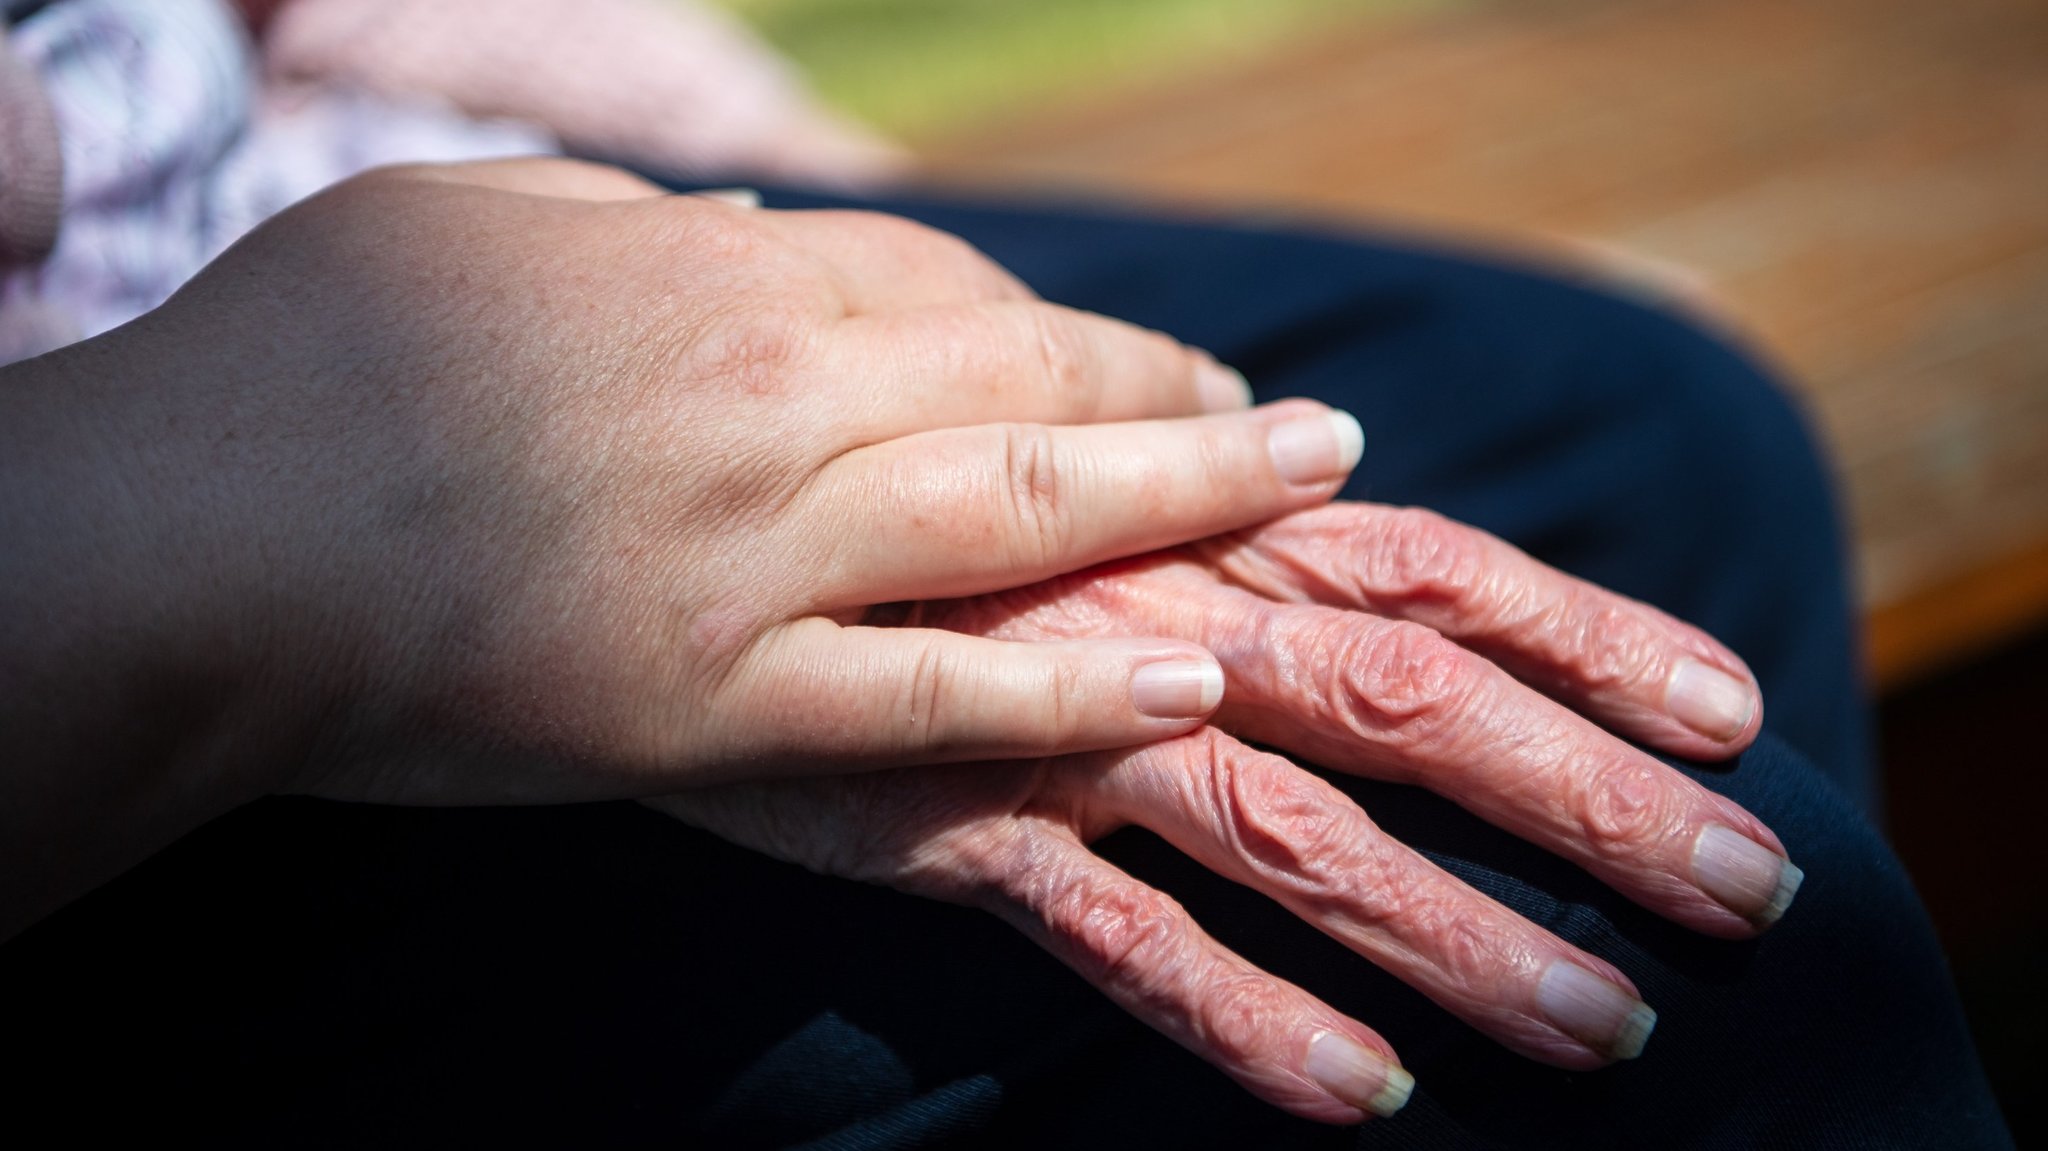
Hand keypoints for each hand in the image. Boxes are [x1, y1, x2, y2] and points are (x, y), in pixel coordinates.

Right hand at [0, 158, 1364, 930]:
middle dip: (1183, 397)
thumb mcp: (474, 228)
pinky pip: (932, 702)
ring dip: (1191, 497)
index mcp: (712, 279)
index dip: (1073, 327)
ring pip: (1023, 516)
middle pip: (1028, 380)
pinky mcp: (716, 705)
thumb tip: (724, 235)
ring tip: (1310, 490)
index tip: (1150, 355)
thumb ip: (627, 231)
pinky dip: (1069, 695)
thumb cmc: (302, 362)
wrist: (185, 541)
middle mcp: (769, 400)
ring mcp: (756, 557)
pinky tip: (1189, 681)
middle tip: (1302, 425)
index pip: (950, 285)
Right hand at [650, 503, 1793, 1123]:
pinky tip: (1357, 1095)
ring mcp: (1066, 732)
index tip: (1730, 715)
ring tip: (1602, 1030)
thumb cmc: (925, 492)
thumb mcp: (1082, 471)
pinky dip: (1240, 1016)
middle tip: (1747, 890)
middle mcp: (1167, 622)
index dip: (1592, 637)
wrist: (703, 516)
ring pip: (1295, 840)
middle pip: (1413, 705)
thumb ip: (1217, 494)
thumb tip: (1342, 472)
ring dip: (1454, 938)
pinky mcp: (958, 831)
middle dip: (1588, 800)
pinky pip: (1118, 942)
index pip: (1438, 574)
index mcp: (1209, 530)